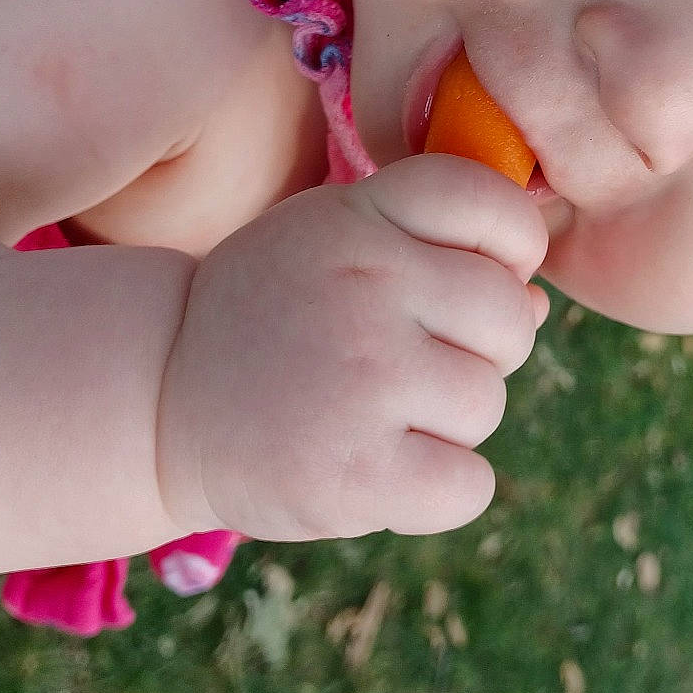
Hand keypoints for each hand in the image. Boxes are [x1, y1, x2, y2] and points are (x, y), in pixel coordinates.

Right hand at [156, 155, 547, 542]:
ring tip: (374, 414)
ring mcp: (361, 380)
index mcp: (360, 218)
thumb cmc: (274, 316)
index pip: (491, 202)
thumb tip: (537, 304)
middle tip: (406, 363)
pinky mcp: (352, 473)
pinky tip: (383, 469)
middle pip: (509, 316)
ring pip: (487, 403)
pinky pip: (469, 486)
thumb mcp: (337, 243)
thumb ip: (437, 252)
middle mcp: (364, 287)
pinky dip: (441, 490)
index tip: (467, 273)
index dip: (508, 244)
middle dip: (479, 347)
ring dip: (449, 422)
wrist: (155, 398)